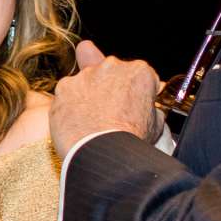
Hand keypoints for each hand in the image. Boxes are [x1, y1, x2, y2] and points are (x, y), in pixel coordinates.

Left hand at [51, 40, 161, 157]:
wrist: (102, 153)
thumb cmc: (130, 141)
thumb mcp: (156, 125)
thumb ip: (152, 108)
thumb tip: (151, 109)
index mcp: (139, 72)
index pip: (139, 76)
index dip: (137, 92)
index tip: (133, 106)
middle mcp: (112, 66)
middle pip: (111, 72)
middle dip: (110, 87)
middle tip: (110, 112)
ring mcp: (85, 75)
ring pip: (86, 80)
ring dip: (88, 94)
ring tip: (91, 121)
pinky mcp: (64, 87)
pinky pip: (67, 92)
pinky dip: (69, 104)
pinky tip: (75, 122)